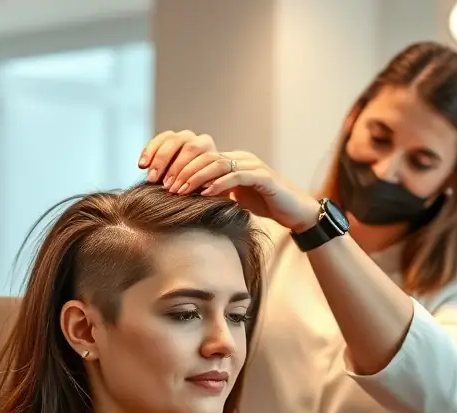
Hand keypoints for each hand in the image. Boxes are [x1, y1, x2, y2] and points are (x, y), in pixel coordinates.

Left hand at [137, 130, 319, 232]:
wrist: (295, 212)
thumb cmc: (264, 206)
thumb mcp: (233, 198)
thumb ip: (215, 193)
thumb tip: (187, 199)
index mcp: (232, 160)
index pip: (200, 155)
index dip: (179, 165)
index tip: (161, 181)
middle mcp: (241, 158)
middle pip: (205, 156)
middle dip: (181, 170)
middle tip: (165, 186)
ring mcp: (253, 165)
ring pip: (218, 163)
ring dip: (196, 177)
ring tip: (180, 190)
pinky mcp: (264, 178)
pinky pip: (237, 176)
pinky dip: (219, 184)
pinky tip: (205, 193)